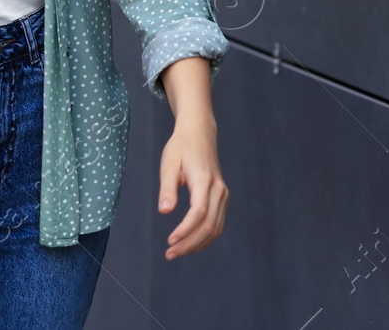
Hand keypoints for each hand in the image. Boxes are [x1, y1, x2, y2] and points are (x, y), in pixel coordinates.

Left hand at [157, 114, 227, 259]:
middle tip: (169, 254)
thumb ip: (167, 188)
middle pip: (209, 224)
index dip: (185, 230)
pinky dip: (205, 238)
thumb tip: (165, 212)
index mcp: (204, 179)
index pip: (199, 212)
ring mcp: (223, 194)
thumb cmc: (181, 148)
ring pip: (216, 228)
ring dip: (197, 244)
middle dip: (189, 243)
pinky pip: (218, 224)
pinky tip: (189, 244)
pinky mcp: (222, 198)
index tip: (169, 241)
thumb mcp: (168, 164)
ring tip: (176, 252)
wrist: (199, 134)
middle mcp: (218, 189)